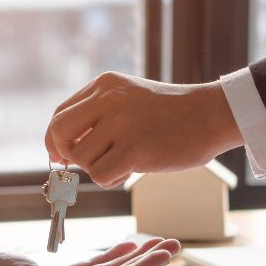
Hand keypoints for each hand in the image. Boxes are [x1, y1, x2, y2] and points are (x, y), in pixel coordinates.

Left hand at [44, 72, 241, 187]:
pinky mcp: (135, 148)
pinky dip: (110, 180)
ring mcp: (121, 123)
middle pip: (59, 132)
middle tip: (83, 163)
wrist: (211, 115)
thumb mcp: (129, 100)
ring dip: (97, 169)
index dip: (55, 139)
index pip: (60, 114)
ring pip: (80, 158)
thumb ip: (97, 116)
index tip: (63, 154)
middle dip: (65, 153)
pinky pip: (100, 175)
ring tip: (123, 163)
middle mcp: (108, 100)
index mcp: (105, 85)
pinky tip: (128, 172)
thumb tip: (61, 150)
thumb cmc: (171, 115)